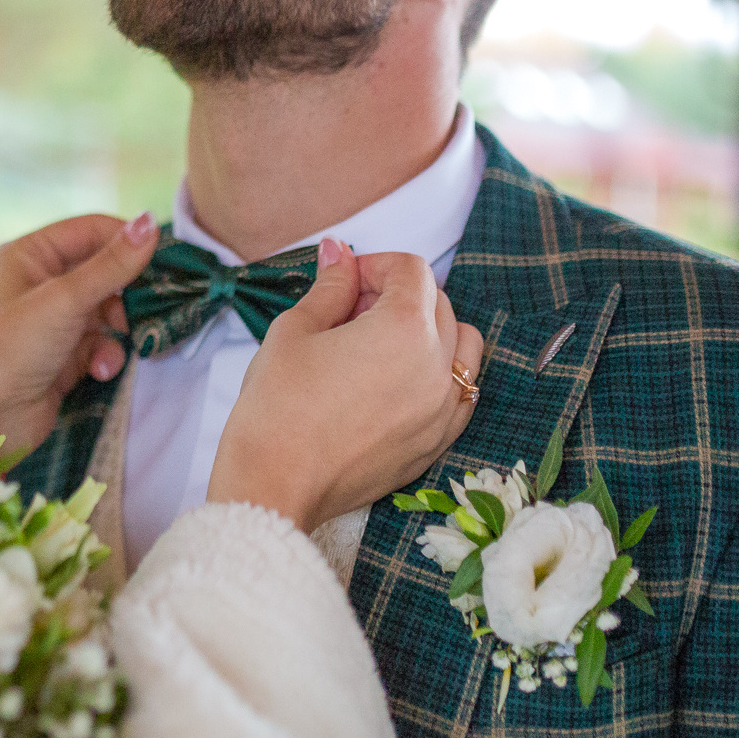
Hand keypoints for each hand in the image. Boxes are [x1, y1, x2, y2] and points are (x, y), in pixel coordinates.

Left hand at [0, 212, 159, 455]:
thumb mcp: (65, 300)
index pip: (90, 231)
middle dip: (130, 290)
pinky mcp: (65, 355)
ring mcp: (53, 321)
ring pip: (108, 310)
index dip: (127, 240)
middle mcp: (40, 282)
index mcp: (30, 255)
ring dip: (121, 326)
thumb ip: (111, 265)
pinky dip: (107, 355)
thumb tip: (150, 222)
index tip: (167, 255)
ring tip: (128, 337)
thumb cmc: (13, 348)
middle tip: (158, 301)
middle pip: (104, 271)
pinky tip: (100, 370)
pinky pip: (101, 343)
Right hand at [207, 242, 482, 532]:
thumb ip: (329, 287)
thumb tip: (339, 254)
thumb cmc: (277, 406)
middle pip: (438, 303)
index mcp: (404, 330)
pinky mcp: (436, 443)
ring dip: (430, 332)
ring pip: (462, 347)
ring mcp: (443, 410)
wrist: (276, 483)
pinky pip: (460, 393)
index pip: (412, 271)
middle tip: (349, 312)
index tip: (344, 280)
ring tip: (380, 346)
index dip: (375, 265)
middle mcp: (437, 367)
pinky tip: (395, 382)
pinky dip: (438, 376)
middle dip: (397, 296)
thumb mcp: (295, 330)